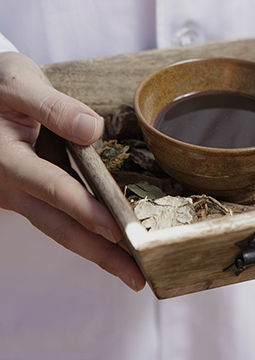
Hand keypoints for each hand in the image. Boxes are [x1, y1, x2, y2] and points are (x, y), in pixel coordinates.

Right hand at [0, 52, 145, 290]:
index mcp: (5, 159)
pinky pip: (57, 218)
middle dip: (98, 253)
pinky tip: (112, 244)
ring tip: (132, 272)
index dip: (85, 209)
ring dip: (95, 251)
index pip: (52, 187)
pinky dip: (85, 233)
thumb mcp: (19, 83)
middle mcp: (10, 186)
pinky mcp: (27, 194)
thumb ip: (52, 107)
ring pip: (58, 228)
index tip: (116, 230)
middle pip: (58, 226)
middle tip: (136, 276)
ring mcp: (18, 195)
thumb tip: (92, 130)